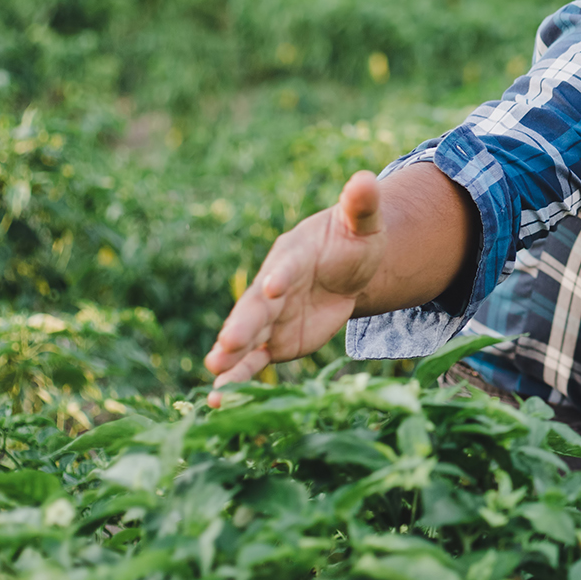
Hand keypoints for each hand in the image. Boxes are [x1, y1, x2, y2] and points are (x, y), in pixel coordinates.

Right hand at [204, 172, 385, 406]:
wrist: (346, 267)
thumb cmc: (353, 239)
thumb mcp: (363, 223)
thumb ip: (360, 205)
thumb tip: (367, 178)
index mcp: (294, 255)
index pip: (287, 266)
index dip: (280, 275)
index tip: (273, 285)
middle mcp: (274, 286)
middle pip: (257, 307)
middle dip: (243, 324)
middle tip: (227, 343)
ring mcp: (271, 317)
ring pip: (247, 337)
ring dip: (231, 356)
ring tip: (213, 372)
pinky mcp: (274, 342)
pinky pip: (253, 362)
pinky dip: (238, 379)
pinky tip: (220, 401)